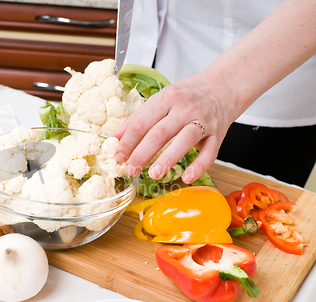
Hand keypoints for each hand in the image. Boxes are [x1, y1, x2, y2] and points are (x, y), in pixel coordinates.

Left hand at [113, 71, 239, 183]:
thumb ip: (138, 118)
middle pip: (160, 132)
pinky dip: (199, 166)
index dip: (127, 142)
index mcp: (166, 99)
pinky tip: (187, 178)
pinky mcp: (217, 134)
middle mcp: (184, 109)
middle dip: (142, 153)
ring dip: (168, 159)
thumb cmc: (187, 97)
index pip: (142, 123)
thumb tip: (115, 138)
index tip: (118, 157)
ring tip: (154, 174)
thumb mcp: (161, 100)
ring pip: (184, 140)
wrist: (223, 87)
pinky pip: (210, 152)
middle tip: (131, 169)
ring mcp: (203, 121)